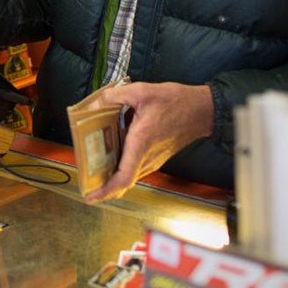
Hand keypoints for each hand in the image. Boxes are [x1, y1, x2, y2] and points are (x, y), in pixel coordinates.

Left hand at [82, 82, 213, 203]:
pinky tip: (110, 157)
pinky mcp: (157, 156)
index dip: (105, 190)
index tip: (90, 196)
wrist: (203, 110)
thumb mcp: (142, 91)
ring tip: (91, 172)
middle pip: (123, 181)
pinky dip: (121, 168)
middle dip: (103, 187)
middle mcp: (148, 156)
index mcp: (141, 142)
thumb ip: (114, 96)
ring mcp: (154, 159)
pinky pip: (136, 168)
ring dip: (111, 178)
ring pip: (129, 176)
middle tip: (85, 186)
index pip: (123, 177)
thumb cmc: (176, 101)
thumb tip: (93, 105)